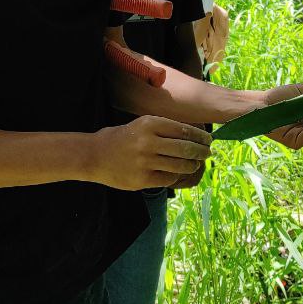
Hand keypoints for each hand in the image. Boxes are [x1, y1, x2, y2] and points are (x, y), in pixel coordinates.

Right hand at [89, 116, 211, 190]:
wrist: (94, 155)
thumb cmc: (121, 138)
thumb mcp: (140, 125)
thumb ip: (163, 129)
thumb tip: (193, 137)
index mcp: (149, 123)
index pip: (184, 130)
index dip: (200, 137)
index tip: (208, 140)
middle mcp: (148, 141)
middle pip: (185, 148)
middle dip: (201, 152)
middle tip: (208, 153)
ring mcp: (145, 162)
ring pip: (180, 165)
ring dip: (192, 165)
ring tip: (195, 164)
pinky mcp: (142, 179)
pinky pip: (168, 179)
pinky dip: (176, 177)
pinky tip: (177, 174)